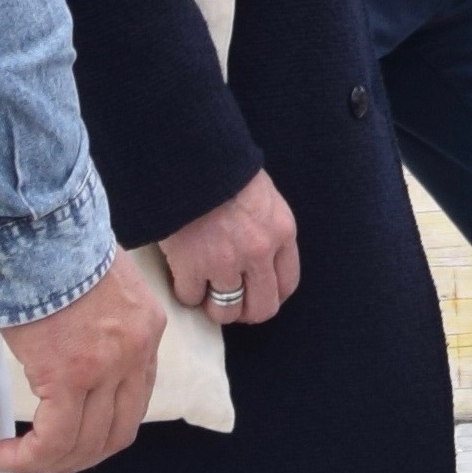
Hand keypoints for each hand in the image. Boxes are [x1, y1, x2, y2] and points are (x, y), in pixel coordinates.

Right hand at [0, 250, 166, 472]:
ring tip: (13, 458)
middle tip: (39, 458)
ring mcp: (105, 367)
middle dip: (77, 457)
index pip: (136, 401)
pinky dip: (29, 457)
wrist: (36, 225)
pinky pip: (54, 438)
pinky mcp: (68, 375)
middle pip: (115, 433)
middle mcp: (135, 353)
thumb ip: (99, 323)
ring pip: (84, 443)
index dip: (102, 429)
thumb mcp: (98, 286)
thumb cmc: (54, 248)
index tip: (69, 435)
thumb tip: (74, 350)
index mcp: (147, 331)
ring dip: (47, 462)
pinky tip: (4, 454)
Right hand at [162, 172, 301, 325]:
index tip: (256, 298)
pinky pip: (191, 298)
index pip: (287, 284)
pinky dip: (186, 292)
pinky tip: (183, 276)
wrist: (192, 160)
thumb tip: (261, 260)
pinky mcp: (192, 266)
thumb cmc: (225, 172)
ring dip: (214, 307)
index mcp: (282, 233)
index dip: (270, 297)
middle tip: (230, 306)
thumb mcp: (265, 199)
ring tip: (204, 294)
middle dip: (245, 312)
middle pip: (261, 308)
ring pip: (225, 311)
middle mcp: (259, 253)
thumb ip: (268, 231)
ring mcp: (226, 263)